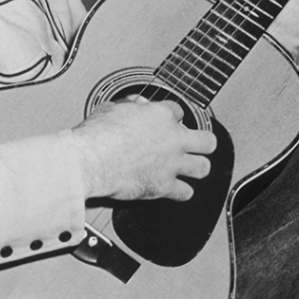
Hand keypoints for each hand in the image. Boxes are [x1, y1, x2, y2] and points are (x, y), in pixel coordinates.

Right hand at [69, 98, 215, 201]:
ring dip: (197, 168)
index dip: (172, 117)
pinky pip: (185, 193)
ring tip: (190, 169)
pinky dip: (181, 192)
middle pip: (208, 140)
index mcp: (162, 115)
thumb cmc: (98, 134)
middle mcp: (173, 139)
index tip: (166, 122)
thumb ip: (128, 107)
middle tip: (194, 145)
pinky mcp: (164, 186)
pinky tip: (175, 190)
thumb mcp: (112, 108)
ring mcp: (171, 164)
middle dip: (203, 143)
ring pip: (203, 168)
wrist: (91, 160)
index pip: (179, 111)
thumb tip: (131, 105)